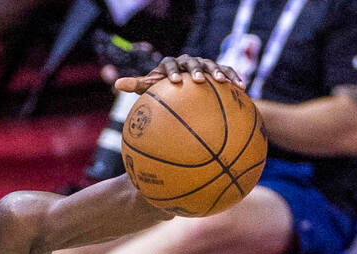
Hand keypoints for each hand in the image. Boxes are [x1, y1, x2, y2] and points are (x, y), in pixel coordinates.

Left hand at [116, 55, 241, 93]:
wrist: (181, 86)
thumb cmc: (162, 90)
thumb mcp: (148, 88)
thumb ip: (136, 85)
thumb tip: (116, 84)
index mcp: (170, 64)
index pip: (170, 64)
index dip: (172, 71)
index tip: (175, 82)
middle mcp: (187, 61)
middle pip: (193, 62)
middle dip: (196, 69)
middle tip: (198, 80)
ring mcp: (203, 64)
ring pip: (211, 65)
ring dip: (217, 72)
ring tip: (221, 82)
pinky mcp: (217, 70)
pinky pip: (227, 71)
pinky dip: (233, 77)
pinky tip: (241, 87)